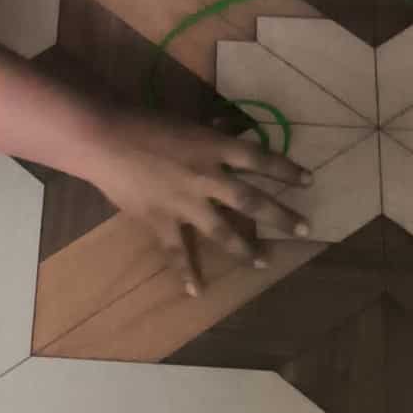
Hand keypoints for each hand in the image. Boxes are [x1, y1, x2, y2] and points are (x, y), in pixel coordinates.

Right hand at [81, 118, 313, 279]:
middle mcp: (208, 177)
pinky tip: (196, 291)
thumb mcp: (186, 121)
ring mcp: (186, 203)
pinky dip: (186, 272)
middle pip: (253, 200)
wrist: (103, 139)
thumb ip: (211, 133)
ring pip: (223, 230)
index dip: (287, 169)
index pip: (261, 158)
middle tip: (305, 228)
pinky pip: (177, 251)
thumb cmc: (143, 120)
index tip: (308, 180)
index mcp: (215, 147)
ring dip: (245, 248)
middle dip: (280, 216)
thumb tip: (233, 131)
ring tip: (264, 261)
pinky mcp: (162, 220)